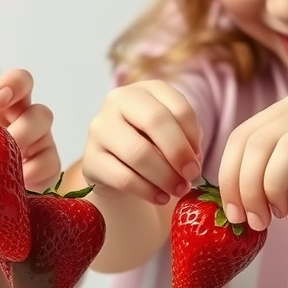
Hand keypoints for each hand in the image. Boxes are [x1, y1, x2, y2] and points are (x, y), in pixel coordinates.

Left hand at [0, 68, 59, 191]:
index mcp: (4, 106)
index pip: (14, 80)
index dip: (9, 82)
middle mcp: (24, 115)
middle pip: (28, 84)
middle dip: (15, 89)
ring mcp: (41, 138)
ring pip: (42, 116)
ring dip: (20, 133)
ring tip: (2, 154)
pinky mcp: (51, 165)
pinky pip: (49, 161)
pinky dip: (31, 170)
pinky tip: (18, 180)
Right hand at [81, 80, 201, 203]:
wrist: (115, 166)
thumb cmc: (149, 144)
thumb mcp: (171, 134)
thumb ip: (185, 141)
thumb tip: (192, 162)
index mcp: (145, 90)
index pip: (177, 107)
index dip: (193, 137)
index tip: (198, 160)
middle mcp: (118, 101)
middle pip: (155, 121)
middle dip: (178, 152)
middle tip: (191, 175)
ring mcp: (100, 128)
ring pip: (138, 152)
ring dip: (165, 176)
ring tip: (178, 190)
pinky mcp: (90, 158)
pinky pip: (123, 177)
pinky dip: (147, 191)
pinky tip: (160, 197)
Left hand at [217, 93, 287, 228]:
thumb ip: (264, 164)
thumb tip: (230, 196)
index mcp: (287, 108)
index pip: (241, 136)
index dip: (228, 176)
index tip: (232, 211)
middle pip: (260, 143)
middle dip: (247, 188)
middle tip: (252, 220)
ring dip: (272, 189)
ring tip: (276, 216)